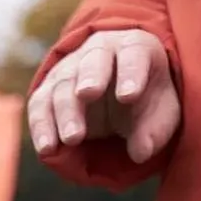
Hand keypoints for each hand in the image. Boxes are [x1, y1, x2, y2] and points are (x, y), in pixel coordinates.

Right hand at [29, 29, 179, 164]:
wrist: (117, 98)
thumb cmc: (144, 101)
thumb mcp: (160, 114)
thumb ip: (155, 130)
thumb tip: (141, 152)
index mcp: (134, 48)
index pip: (133, 53)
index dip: (131, 72)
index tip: (129, 95)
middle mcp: (99, 51)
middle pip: (93, 61)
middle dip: (90, 78)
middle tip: (86, 95)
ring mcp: (70, 69)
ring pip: (63, 84)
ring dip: (65, 112)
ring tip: (72, 139)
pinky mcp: (48, 91)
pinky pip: (40, 105)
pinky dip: (41, 127)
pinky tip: (47, 148)